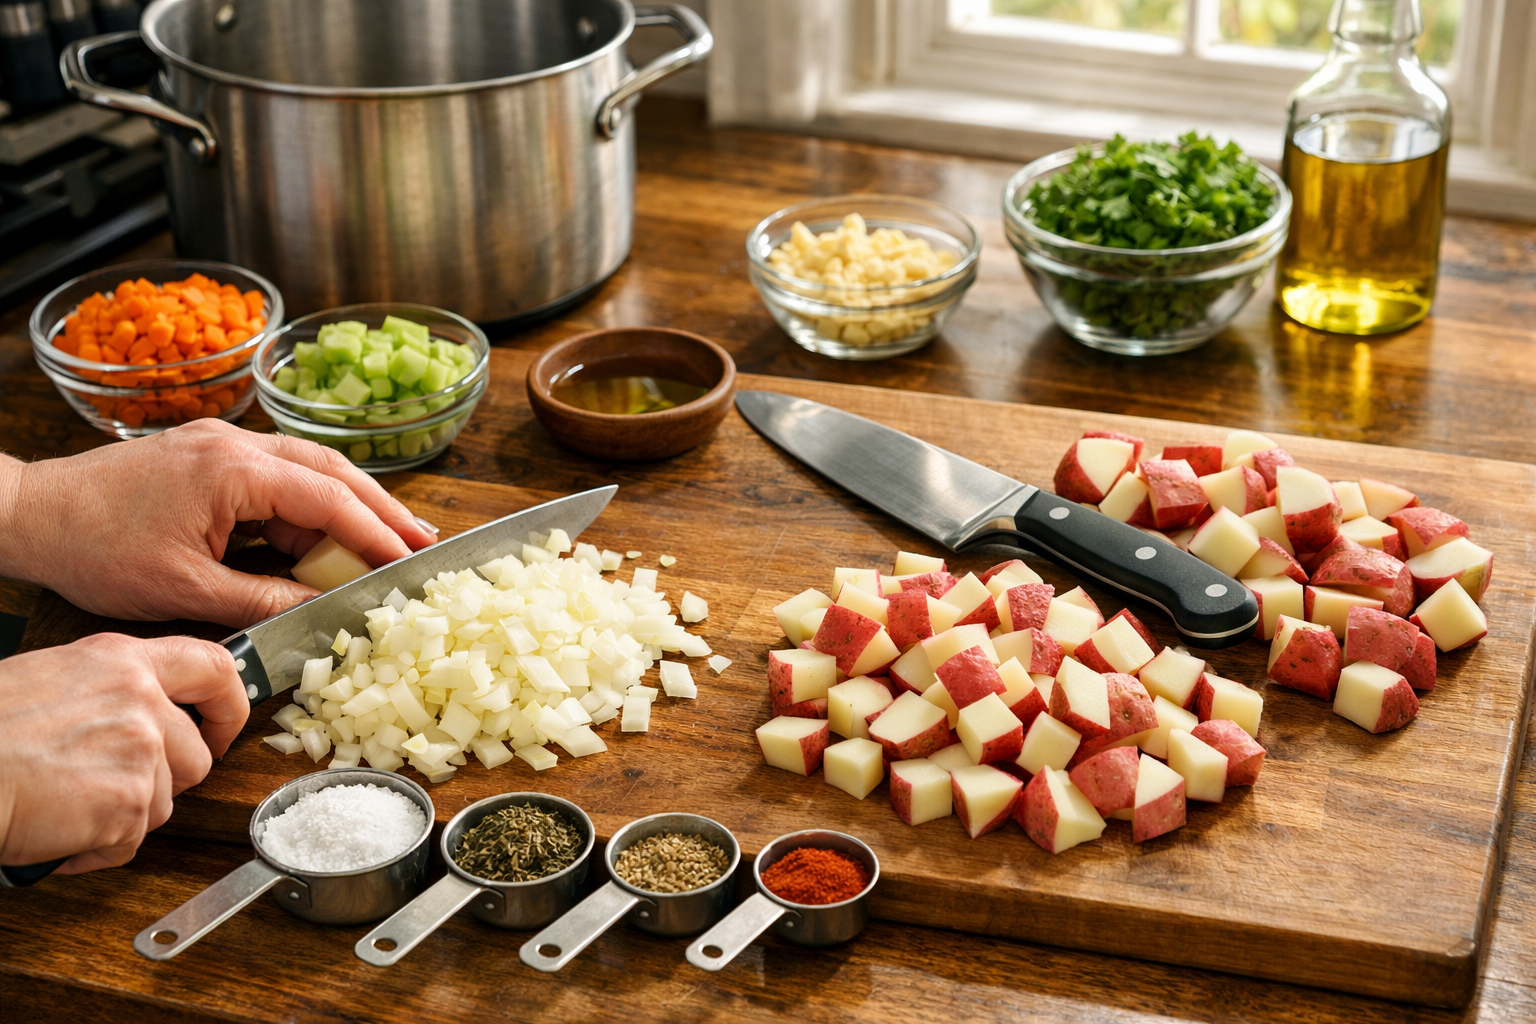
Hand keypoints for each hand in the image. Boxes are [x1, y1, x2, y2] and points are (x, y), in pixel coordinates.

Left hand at [0, 420, 435, 627]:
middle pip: (333, 471)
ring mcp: (223, 446)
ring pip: (309, 471)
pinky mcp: (211, 458)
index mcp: (233, 470)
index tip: (410, 561)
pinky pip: (278, 479)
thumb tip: (319, 610)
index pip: (327, 498)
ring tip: (391, 540)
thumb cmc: (94, 548)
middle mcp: (236, 445)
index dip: (376, 532)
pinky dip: (310, 509)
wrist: (31, 514)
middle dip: (383, 509)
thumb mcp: (183, 587)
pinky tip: (328, 537)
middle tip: (424, 542)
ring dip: (351, 506)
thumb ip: (261, 596)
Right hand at [0, 634, 247, 872]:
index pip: (214, 667)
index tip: (221, 730)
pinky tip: (53, 831)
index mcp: (122, 660)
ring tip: (63, 806)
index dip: (229, 706)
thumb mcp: (52, 679)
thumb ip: (110, 692)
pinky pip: (128, 842)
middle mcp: (141, 699)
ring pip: (163, 805)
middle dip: (158, 784)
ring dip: (120, 818)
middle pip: (194, 757)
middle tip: (104, 789)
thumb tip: (143, 716)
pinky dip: (93, 850)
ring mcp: (140, 750)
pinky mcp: (128, 802)